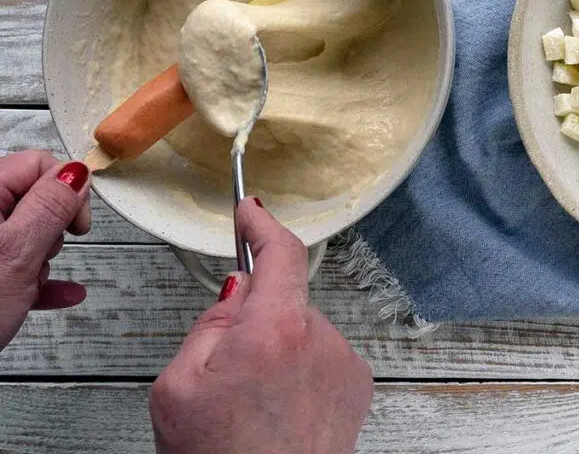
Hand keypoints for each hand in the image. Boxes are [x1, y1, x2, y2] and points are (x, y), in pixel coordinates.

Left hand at [0, 151, 90, 347]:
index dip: (66, 189)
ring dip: (43, 261)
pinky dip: (41, 281)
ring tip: (32, 283)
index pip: (37, 165)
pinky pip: (18, 268)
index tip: (76, 222)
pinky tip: (63, 294)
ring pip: (28, 237)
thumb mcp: (17, 252)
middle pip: (34, 201)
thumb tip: (76, 173)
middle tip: (46, 254)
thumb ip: (50, 207)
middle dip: (52, 230)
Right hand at [150, 198, 373, 453]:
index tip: (251, 211)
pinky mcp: (357, 384)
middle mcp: (319, 337)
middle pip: (283, 299)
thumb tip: (237, 292)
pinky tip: (281, 410)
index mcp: (273, 330)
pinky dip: (300, 370)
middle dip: (254, 318)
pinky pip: (320, 356)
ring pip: (300, 330)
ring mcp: (343, 361)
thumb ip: (208, 327)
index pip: (279, 253)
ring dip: (278, 348)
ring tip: (255, 404)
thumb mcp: (178, 390)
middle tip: (226, 368)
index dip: (262, 225)